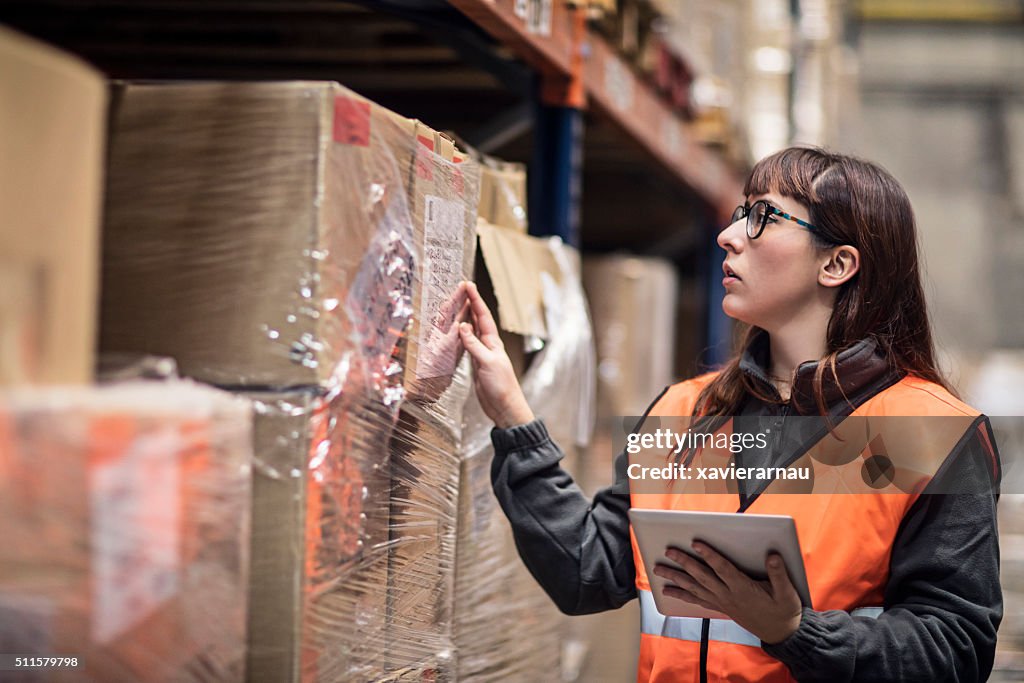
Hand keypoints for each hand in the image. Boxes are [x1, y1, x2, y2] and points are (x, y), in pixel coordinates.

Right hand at [458, 281, 534, 428]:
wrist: (504, 407)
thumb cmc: (501, 386)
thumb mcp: (487, 363)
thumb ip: (474, 345)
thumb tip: (463, 326)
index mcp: (494, 343)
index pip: (483, 316)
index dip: (475, 300)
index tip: (468, 285)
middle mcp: (488, 345)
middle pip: (478, 320)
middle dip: (470, 304)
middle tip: (461, 289)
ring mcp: (482, 354)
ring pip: (472, 331)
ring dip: (465, 317)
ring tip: (457, 305)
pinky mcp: (476, 365)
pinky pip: (467, 345)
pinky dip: (460, 336)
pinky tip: (456, 332)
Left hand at [652, 542, 803, 644]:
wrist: (781, 633)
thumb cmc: (784, 610)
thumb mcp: (787, 592)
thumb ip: (778, 574)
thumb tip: (772, 556)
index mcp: (743, 589)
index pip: (723, 569)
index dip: (710, 555)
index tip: (696, 543)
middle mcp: (728, 596)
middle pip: (702, 577)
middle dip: (684, 563)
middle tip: (669, 551)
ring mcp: (722, 602)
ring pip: (694, 588)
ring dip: (675, 578)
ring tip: (658, 569)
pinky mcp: (720, 607)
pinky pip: (696, 600)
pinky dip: (682, 594)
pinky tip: (669, 590)